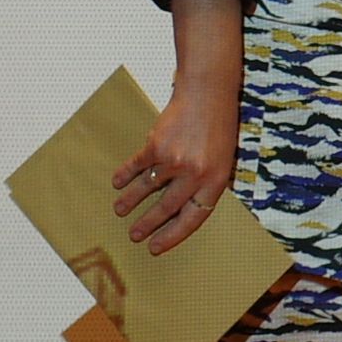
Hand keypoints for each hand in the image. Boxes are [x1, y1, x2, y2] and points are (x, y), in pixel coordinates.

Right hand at [109, 75, 240, 255]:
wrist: (208, 94)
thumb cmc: (219, 128)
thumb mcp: (224, 159)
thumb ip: (205, 183)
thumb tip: (182, 209)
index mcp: (216, 181)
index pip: (193, 218)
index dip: (173, 235)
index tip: (157, 247)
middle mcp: (195, 174)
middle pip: (166, 208)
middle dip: (147, 224)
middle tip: (134, 236)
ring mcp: (174, 160)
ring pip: (147, 189)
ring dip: (130, 202)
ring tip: (120, 211)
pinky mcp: (156, 145)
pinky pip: (137, 167)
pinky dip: (125, 176)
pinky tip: (117, 182)